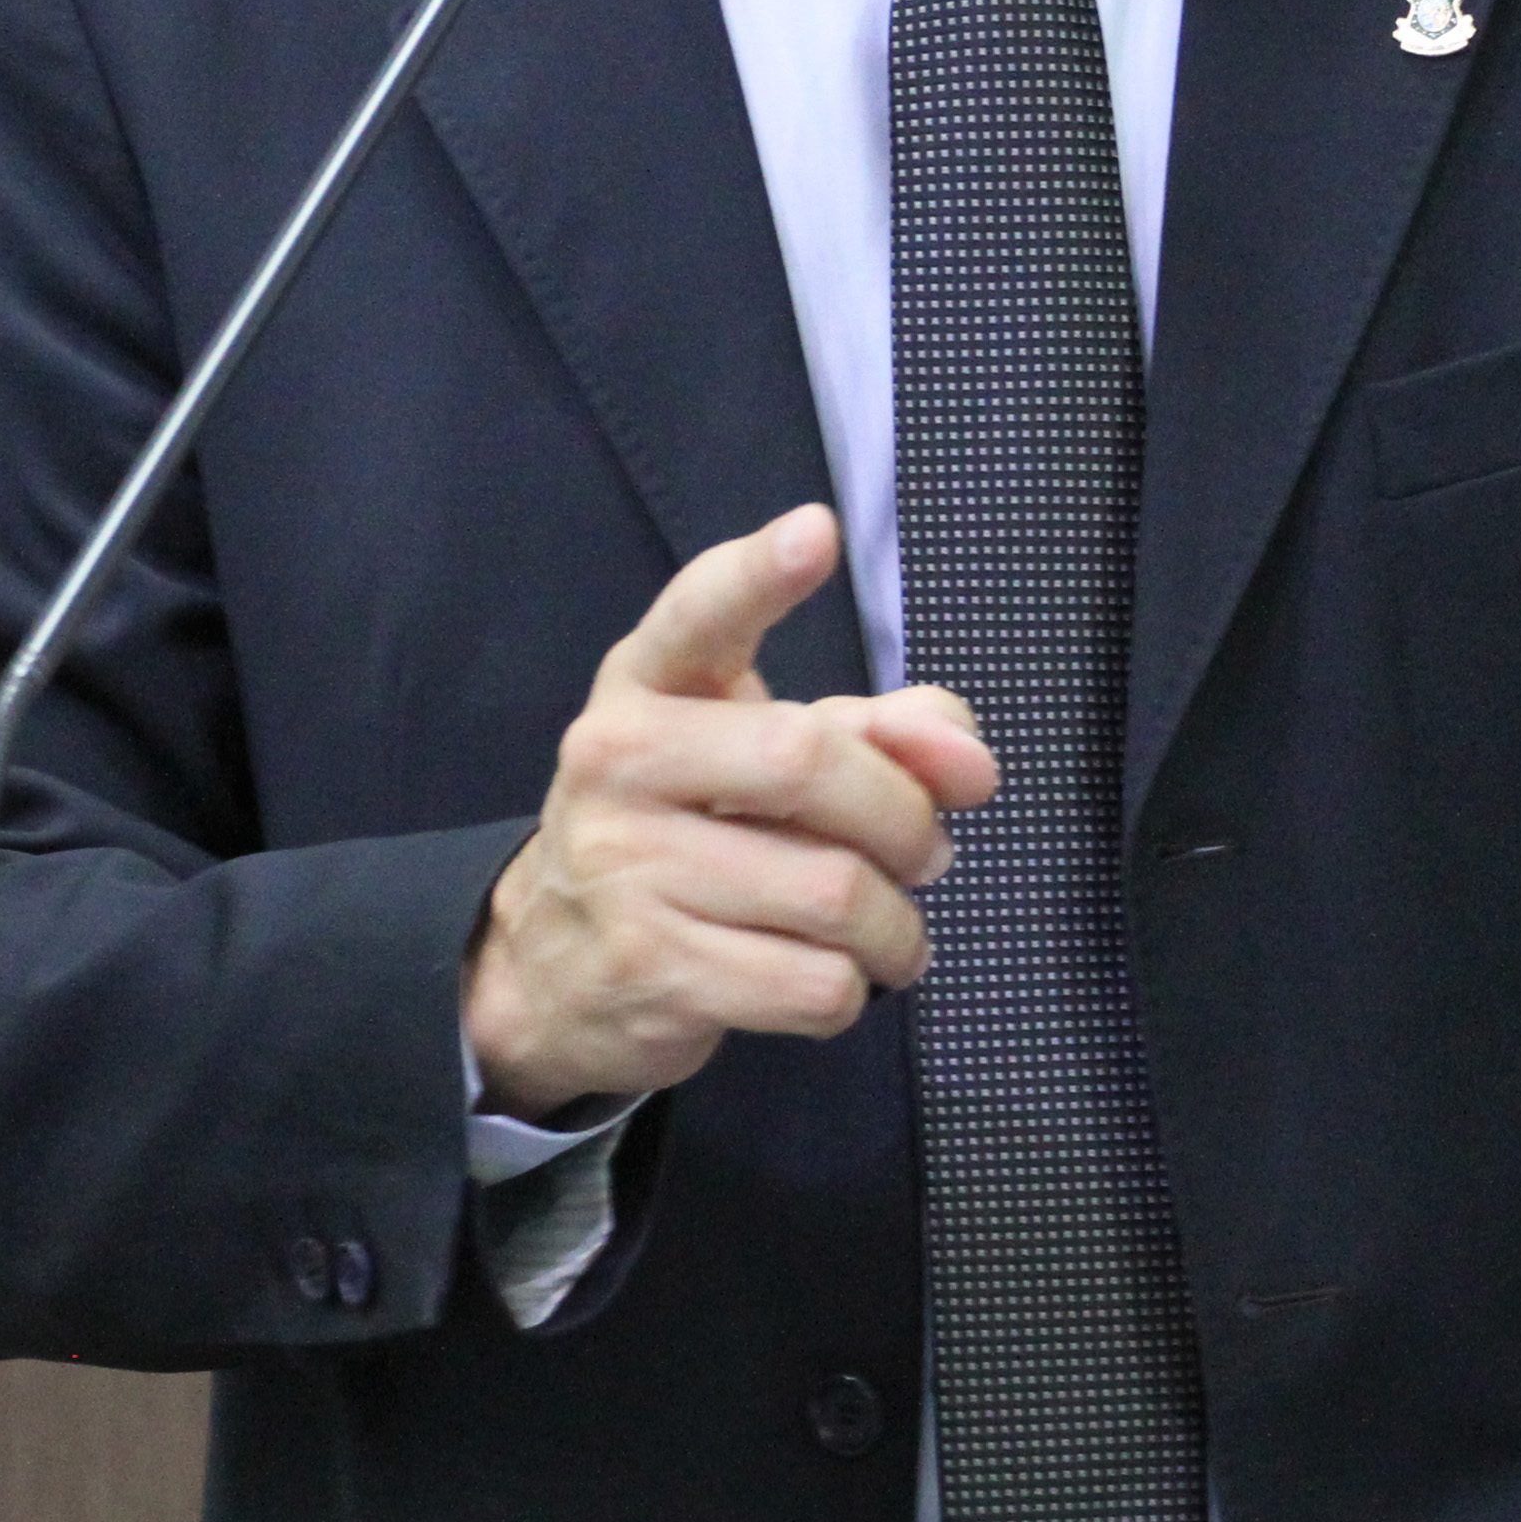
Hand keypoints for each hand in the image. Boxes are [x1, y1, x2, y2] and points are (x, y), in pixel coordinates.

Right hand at [463, 506, 997, 1118]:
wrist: (552, 965)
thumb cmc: (688, 831)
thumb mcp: (762, 756)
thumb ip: (880, 732)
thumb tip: (969, 759)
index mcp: (648, 684)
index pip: (701, 613)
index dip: (761, 575)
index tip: (815, 533)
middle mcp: (618, 762)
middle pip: (809, 763)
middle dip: (905, 818)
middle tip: (929, 851)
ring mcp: (626, 870)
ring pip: (833, 892)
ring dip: (896, 927)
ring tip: (889, 932)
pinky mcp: (651, 971)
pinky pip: (814, 984)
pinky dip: (853, 989)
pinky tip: (831, 976)